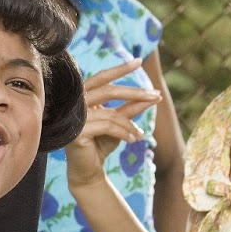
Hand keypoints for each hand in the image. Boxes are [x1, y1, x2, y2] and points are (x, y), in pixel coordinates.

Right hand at [64, 61, 160, 188]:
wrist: (88, 171)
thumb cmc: (101, 145)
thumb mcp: (120, 124)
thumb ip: (131, 109)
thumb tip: (153, 95)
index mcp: (83, 97)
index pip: (102, 77)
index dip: (120, 69)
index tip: (139, 60)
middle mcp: (75, 104)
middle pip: (108, 91)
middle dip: (135, 93)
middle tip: (156, 96)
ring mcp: (74, 118)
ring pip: (111, 113)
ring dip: (131, 124)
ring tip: (141, 136)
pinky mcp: (76, 133)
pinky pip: (108, 127)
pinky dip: (124, 133)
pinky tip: (133, 140)